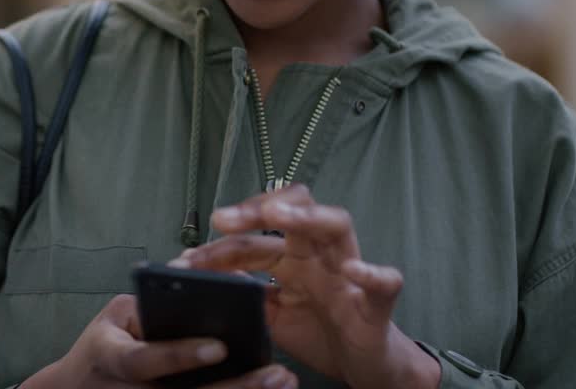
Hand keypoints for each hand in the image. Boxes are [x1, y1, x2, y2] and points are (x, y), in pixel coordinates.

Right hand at [23, 294, 297, 388]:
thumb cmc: (104, 345)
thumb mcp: (114, 317)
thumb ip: (150, 305)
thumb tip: (199, 287)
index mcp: (115, 360)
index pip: (147, 360)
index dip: (182, 355)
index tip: (219, 346)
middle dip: (238, 388)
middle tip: (278, 374)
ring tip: (283, 383)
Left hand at [170, 185, 439, 388]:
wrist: (364, 366)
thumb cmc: (318, 333)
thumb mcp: (271, 315)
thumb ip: (244, 292)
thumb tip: (196, 270)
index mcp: (294, 258)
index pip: (258, 234)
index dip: (224, 242)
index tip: (191, 256)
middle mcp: (320, 255)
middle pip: (296, 211)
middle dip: (259, 208)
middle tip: (224, 220)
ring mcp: (350, 275)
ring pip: (337, 226)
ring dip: (308, 217)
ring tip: (277, 217)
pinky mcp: (377, 304)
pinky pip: (384, 282)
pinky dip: (372, 275)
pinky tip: (354, 271)